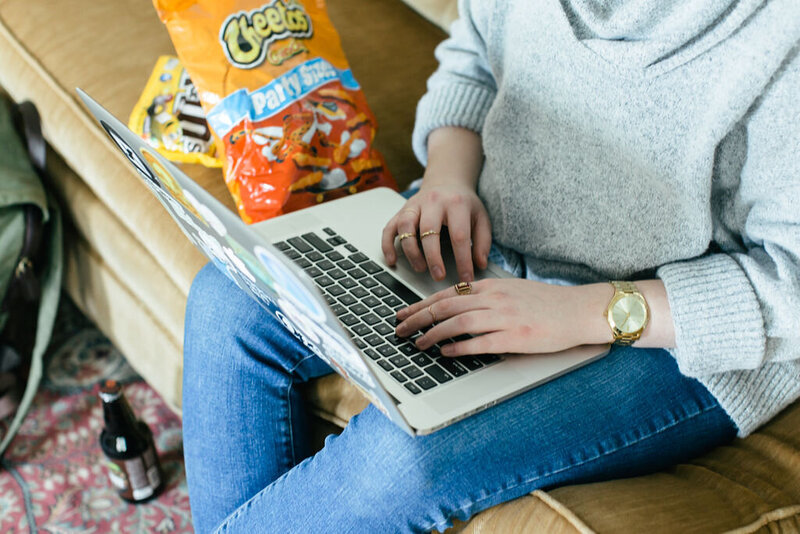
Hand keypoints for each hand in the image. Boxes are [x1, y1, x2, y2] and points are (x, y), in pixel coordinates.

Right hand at [381, 184, 491, 281]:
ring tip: (420, 268)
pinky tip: (392, 260)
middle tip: (439, 276)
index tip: (465, 277)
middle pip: (429, 231)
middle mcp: (433, 202)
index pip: (459, 235)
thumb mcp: (481, 218)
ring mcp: (414, 205)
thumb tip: (479, 264)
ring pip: (406, 227)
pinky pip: (389, 228)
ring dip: (411, 251)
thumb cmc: (463, 204)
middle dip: (433, 257)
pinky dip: (387, 245)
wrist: (446, 181)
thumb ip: (483, 241)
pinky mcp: (401, 211)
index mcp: (456, 203)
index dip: (463, 260)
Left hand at [395, 279, 613, 355]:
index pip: (446, 294)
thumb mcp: (511, 291)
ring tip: (418, 344)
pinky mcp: (516, 336)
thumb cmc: (546, 303)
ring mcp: (505, 317)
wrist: (579, 309)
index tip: (404, 313)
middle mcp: (494, 299)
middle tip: (399, 330)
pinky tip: (445, 353)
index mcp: (491, 287)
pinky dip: (459, 347)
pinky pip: (480, 342)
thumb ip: (485, 297)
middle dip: (418, 319)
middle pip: (445, 307)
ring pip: (458, 323)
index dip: (421, 305)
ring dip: (433, 334)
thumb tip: (458, 307)